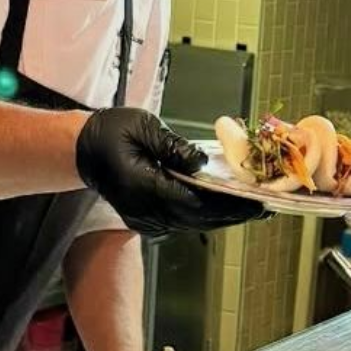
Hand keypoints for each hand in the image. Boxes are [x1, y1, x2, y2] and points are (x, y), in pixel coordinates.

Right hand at [75, 107, 264, 236]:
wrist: (84, 150)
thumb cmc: (111, 132)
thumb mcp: (143, 127)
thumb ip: (173, 146)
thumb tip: (201, 162)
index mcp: (142, 188)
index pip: (194, 202)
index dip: (228, 205)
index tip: (255, 204)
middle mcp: (144, 211)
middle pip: (198, 219)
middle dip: (233, 215)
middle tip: (266, 209)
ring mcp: (145, 220)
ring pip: (193, 224)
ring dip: (223, 217)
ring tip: (253, 209)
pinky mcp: (148, 221)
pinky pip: (184, 221)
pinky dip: (207, 215)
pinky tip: (227, 207)